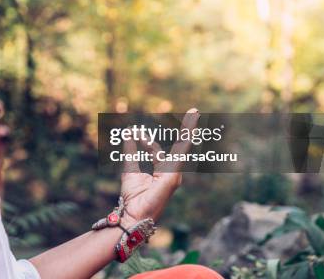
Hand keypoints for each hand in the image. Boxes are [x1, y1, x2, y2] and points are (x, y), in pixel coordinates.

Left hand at [120, 109, 199, 223]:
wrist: (133, 213)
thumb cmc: (132, 197)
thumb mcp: (130, 169)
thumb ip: (130, 151)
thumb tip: (128, 133)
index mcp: (162, 171)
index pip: (157, 150)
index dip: (145, 140)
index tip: (132, 132)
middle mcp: (172, 172)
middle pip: (180, 146)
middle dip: (187, 128)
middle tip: (194, 110)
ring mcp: (175, 174)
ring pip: (183, 147)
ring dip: (189, 129)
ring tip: (195, 113)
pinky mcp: (173, 176)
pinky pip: (179, 155)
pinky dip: (183, 141)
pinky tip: (189, 129)